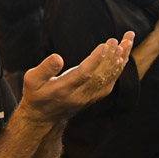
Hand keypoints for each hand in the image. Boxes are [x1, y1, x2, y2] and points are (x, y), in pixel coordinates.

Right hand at [19, 32, 134, 124]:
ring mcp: (88, 98)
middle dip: (112, 56)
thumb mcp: (31, 80)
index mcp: (63, 89)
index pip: (84, 74)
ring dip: (119, 60)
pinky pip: (109, 84)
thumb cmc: (36, 94)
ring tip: (127, 42)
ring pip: (108, 78)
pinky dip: (117, 70)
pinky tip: (123, 57)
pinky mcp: (93, 98)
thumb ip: (44, 68)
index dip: (96, 60)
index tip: (106, 45)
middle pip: (100, 75)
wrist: (43, 118)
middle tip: (119, 39)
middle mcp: (79, 95)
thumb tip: (58, 58)